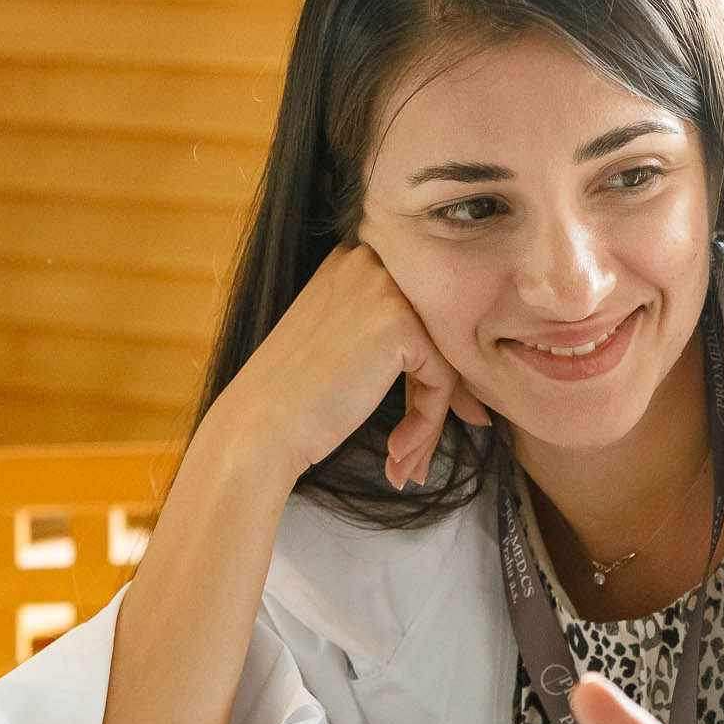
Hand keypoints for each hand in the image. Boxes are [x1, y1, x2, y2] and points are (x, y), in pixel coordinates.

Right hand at [207, 242, 489, 489]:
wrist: (259, 428)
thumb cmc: (293, 398)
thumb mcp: (345, 348)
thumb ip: (393, 345)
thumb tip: (465, 382)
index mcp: (351, 261)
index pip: (416, 314)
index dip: (424, 374)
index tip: (421, 422)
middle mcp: (369, 261)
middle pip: (435, 335)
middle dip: (435, 400)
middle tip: (418, 453)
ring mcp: (385, 289)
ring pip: (443, 360)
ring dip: (429, 421)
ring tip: (405, 463)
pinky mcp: (400, 324)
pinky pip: (442, 380)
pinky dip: (426, 423)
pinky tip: (397, 453)